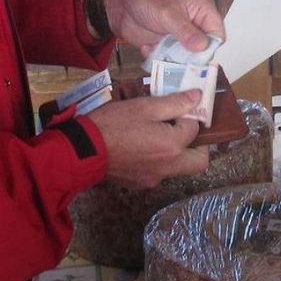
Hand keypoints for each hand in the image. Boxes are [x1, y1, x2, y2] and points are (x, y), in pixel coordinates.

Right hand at [88, 90, 208, 188]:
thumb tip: (197, 97)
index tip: (176, 108)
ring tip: (160, 134)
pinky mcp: (140, 184)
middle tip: (183, 129)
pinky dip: (160, 160)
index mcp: (173, 147)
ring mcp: (154, 178)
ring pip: (179, 168)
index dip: (189, 116)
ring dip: (178, 153)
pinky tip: (143, 146)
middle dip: (198, 145)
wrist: (82, 151)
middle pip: (199, 161)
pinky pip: (160, 172)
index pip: (195, 129)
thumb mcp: (144, 106)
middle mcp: (168, 167)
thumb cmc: (113, 124)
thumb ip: (175, 103)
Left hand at [104, 0, 223, 55]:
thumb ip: (186, 31)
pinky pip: (171, 60)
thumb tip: (203, 47)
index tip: (197, 57)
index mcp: (202, 11)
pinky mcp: (167, 46)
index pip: (217, 34)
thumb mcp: (168, 13)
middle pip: (204, 50)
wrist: (118, 4)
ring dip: (174, 60)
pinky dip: (160, 59)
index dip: (210, 48)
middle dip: (191, 58)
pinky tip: (149, 48)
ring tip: (159, 52)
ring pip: (187, 58)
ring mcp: (180, 38)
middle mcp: (195, 26)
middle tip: (177, 60)